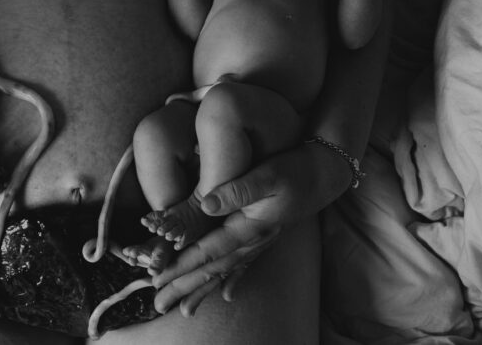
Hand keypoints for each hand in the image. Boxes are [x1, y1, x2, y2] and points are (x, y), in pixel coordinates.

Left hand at [151, 142, 349, 315]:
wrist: (324, 174)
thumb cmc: (294, 170)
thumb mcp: (267, 175)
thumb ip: (237, 190)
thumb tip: (207, 204)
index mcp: (249, 228)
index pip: (208, 251)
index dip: (181, 265)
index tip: (157, 278)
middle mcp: (254, 241)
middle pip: (213, 269)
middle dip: (184, 286)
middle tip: (159, 302)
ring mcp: (260, 242)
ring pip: (226, 271)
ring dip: (204, 290)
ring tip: (184, 310)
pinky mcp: (265, 237)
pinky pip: (244, 265)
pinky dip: (233, 280)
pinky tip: (226, 295)